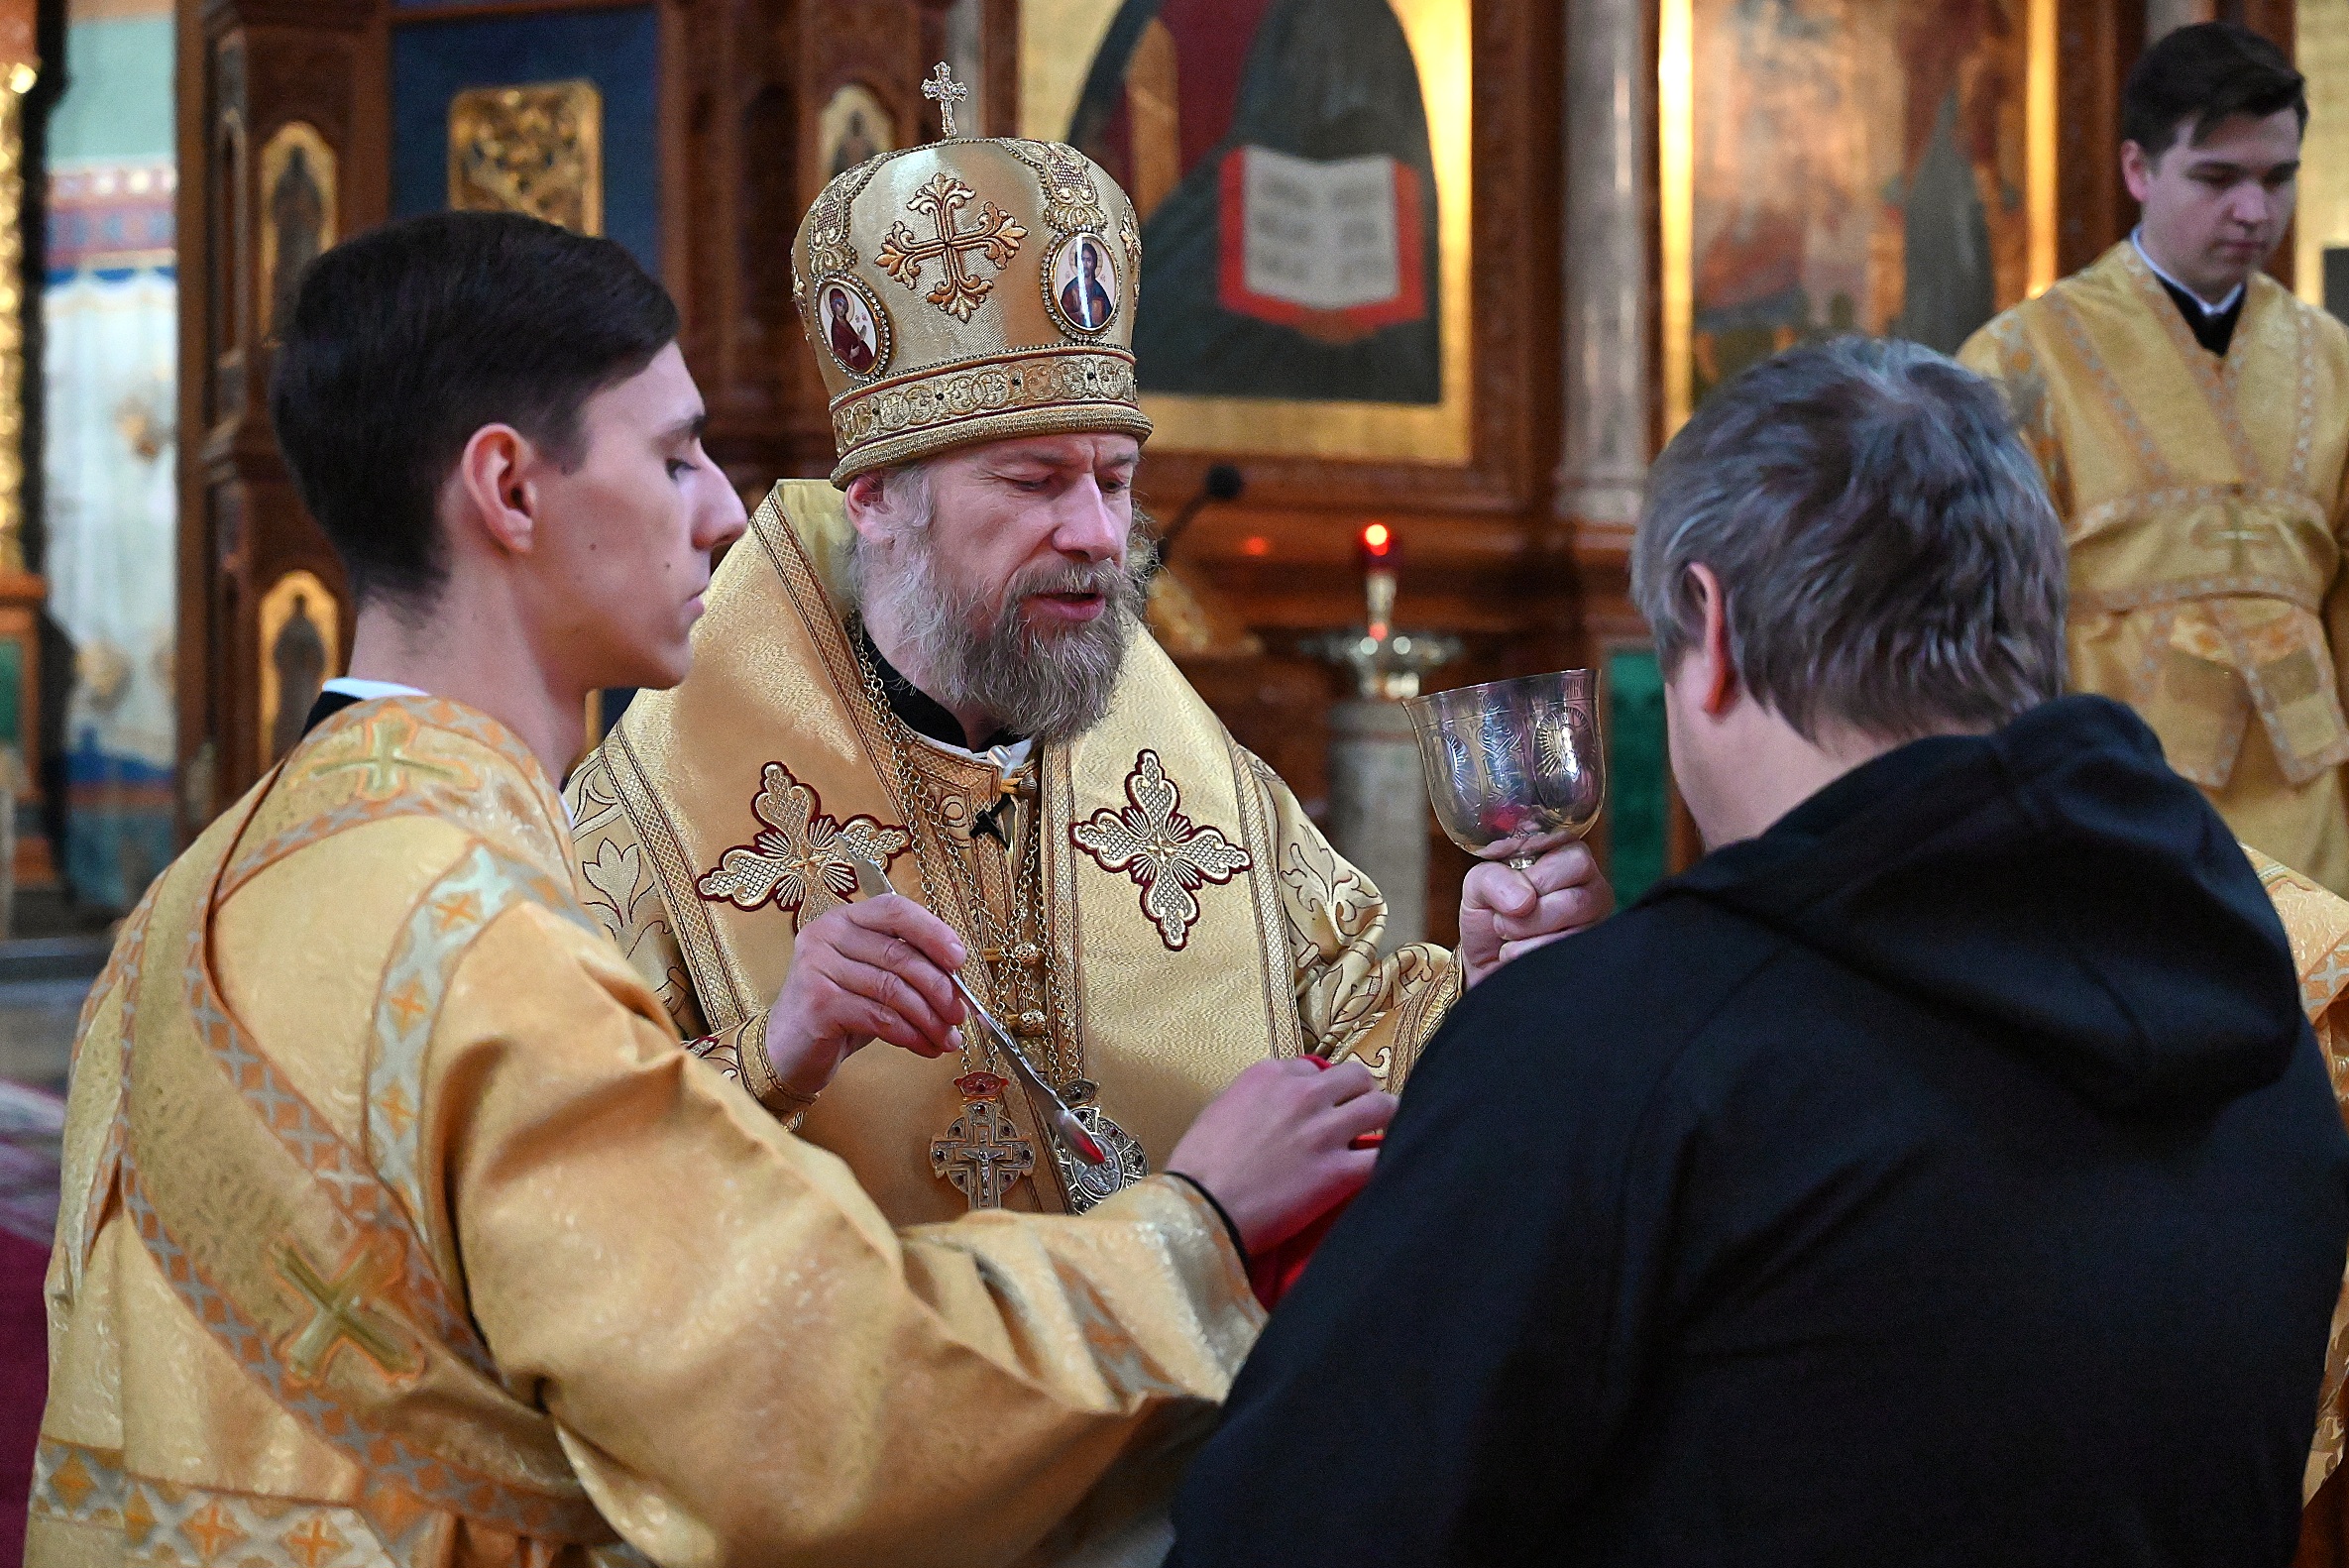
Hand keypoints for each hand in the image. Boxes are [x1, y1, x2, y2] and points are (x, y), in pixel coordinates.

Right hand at [762, 896, 966, 1098]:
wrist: (788, 1051)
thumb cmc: (837, 1012)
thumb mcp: (872, 980)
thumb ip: (906, 969)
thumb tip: (958, 982)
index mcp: (843, 919)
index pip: (895, 910)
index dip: (933, 931)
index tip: (960, 960)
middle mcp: (825, 935)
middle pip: (899, 954)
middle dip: (939, 988)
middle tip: (960, 1014)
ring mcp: (817, 967)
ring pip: (893, 989)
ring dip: (929, 1018)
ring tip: (948, 1039)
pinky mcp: (818, 1003)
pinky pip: (879, 1016)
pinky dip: (909, 1034)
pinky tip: (924, 1046)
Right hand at [1167, 1058, 1395, 1254]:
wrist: (1199, 1209)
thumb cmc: (1197, 1167)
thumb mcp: (1220, 1110)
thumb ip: (1256, 1098)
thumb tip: (1276, 1107)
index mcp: (1269, 1075)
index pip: (1315, 1069)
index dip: (1321, 1091)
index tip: (1321, 1108)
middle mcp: (1302, 1094)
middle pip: (1358, 1078)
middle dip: (1362, 1096)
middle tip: (1360, 1118)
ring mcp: (1323, 1131)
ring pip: (1383, 1107)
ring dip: (1386, 1120)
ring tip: (1384, 1135)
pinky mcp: (1338, 1171)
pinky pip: (1382, 1156)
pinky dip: (1387, 1160)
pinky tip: (1381, 1169)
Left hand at [1459, 839, 1611, 987]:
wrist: (1484, 961)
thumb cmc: (1488, 914)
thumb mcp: (1479, 884)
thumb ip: (1493, 877)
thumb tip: (1524, 901)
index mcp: (1570, 860)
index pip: (1576, 859)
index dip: (1538, 878)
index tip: (1514, 888)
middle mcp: (1592, 891)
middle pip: (1574, 902)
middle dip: (1528, 916)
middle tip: (1504, 919)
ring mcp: (1594, 927)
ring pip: (1570, 935)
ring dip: (1525, 939)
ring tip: (1510, 936)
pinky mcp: (1586, 956)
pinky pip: (1561, 958)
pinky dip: (1527, 957)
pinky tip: (1519, 953)